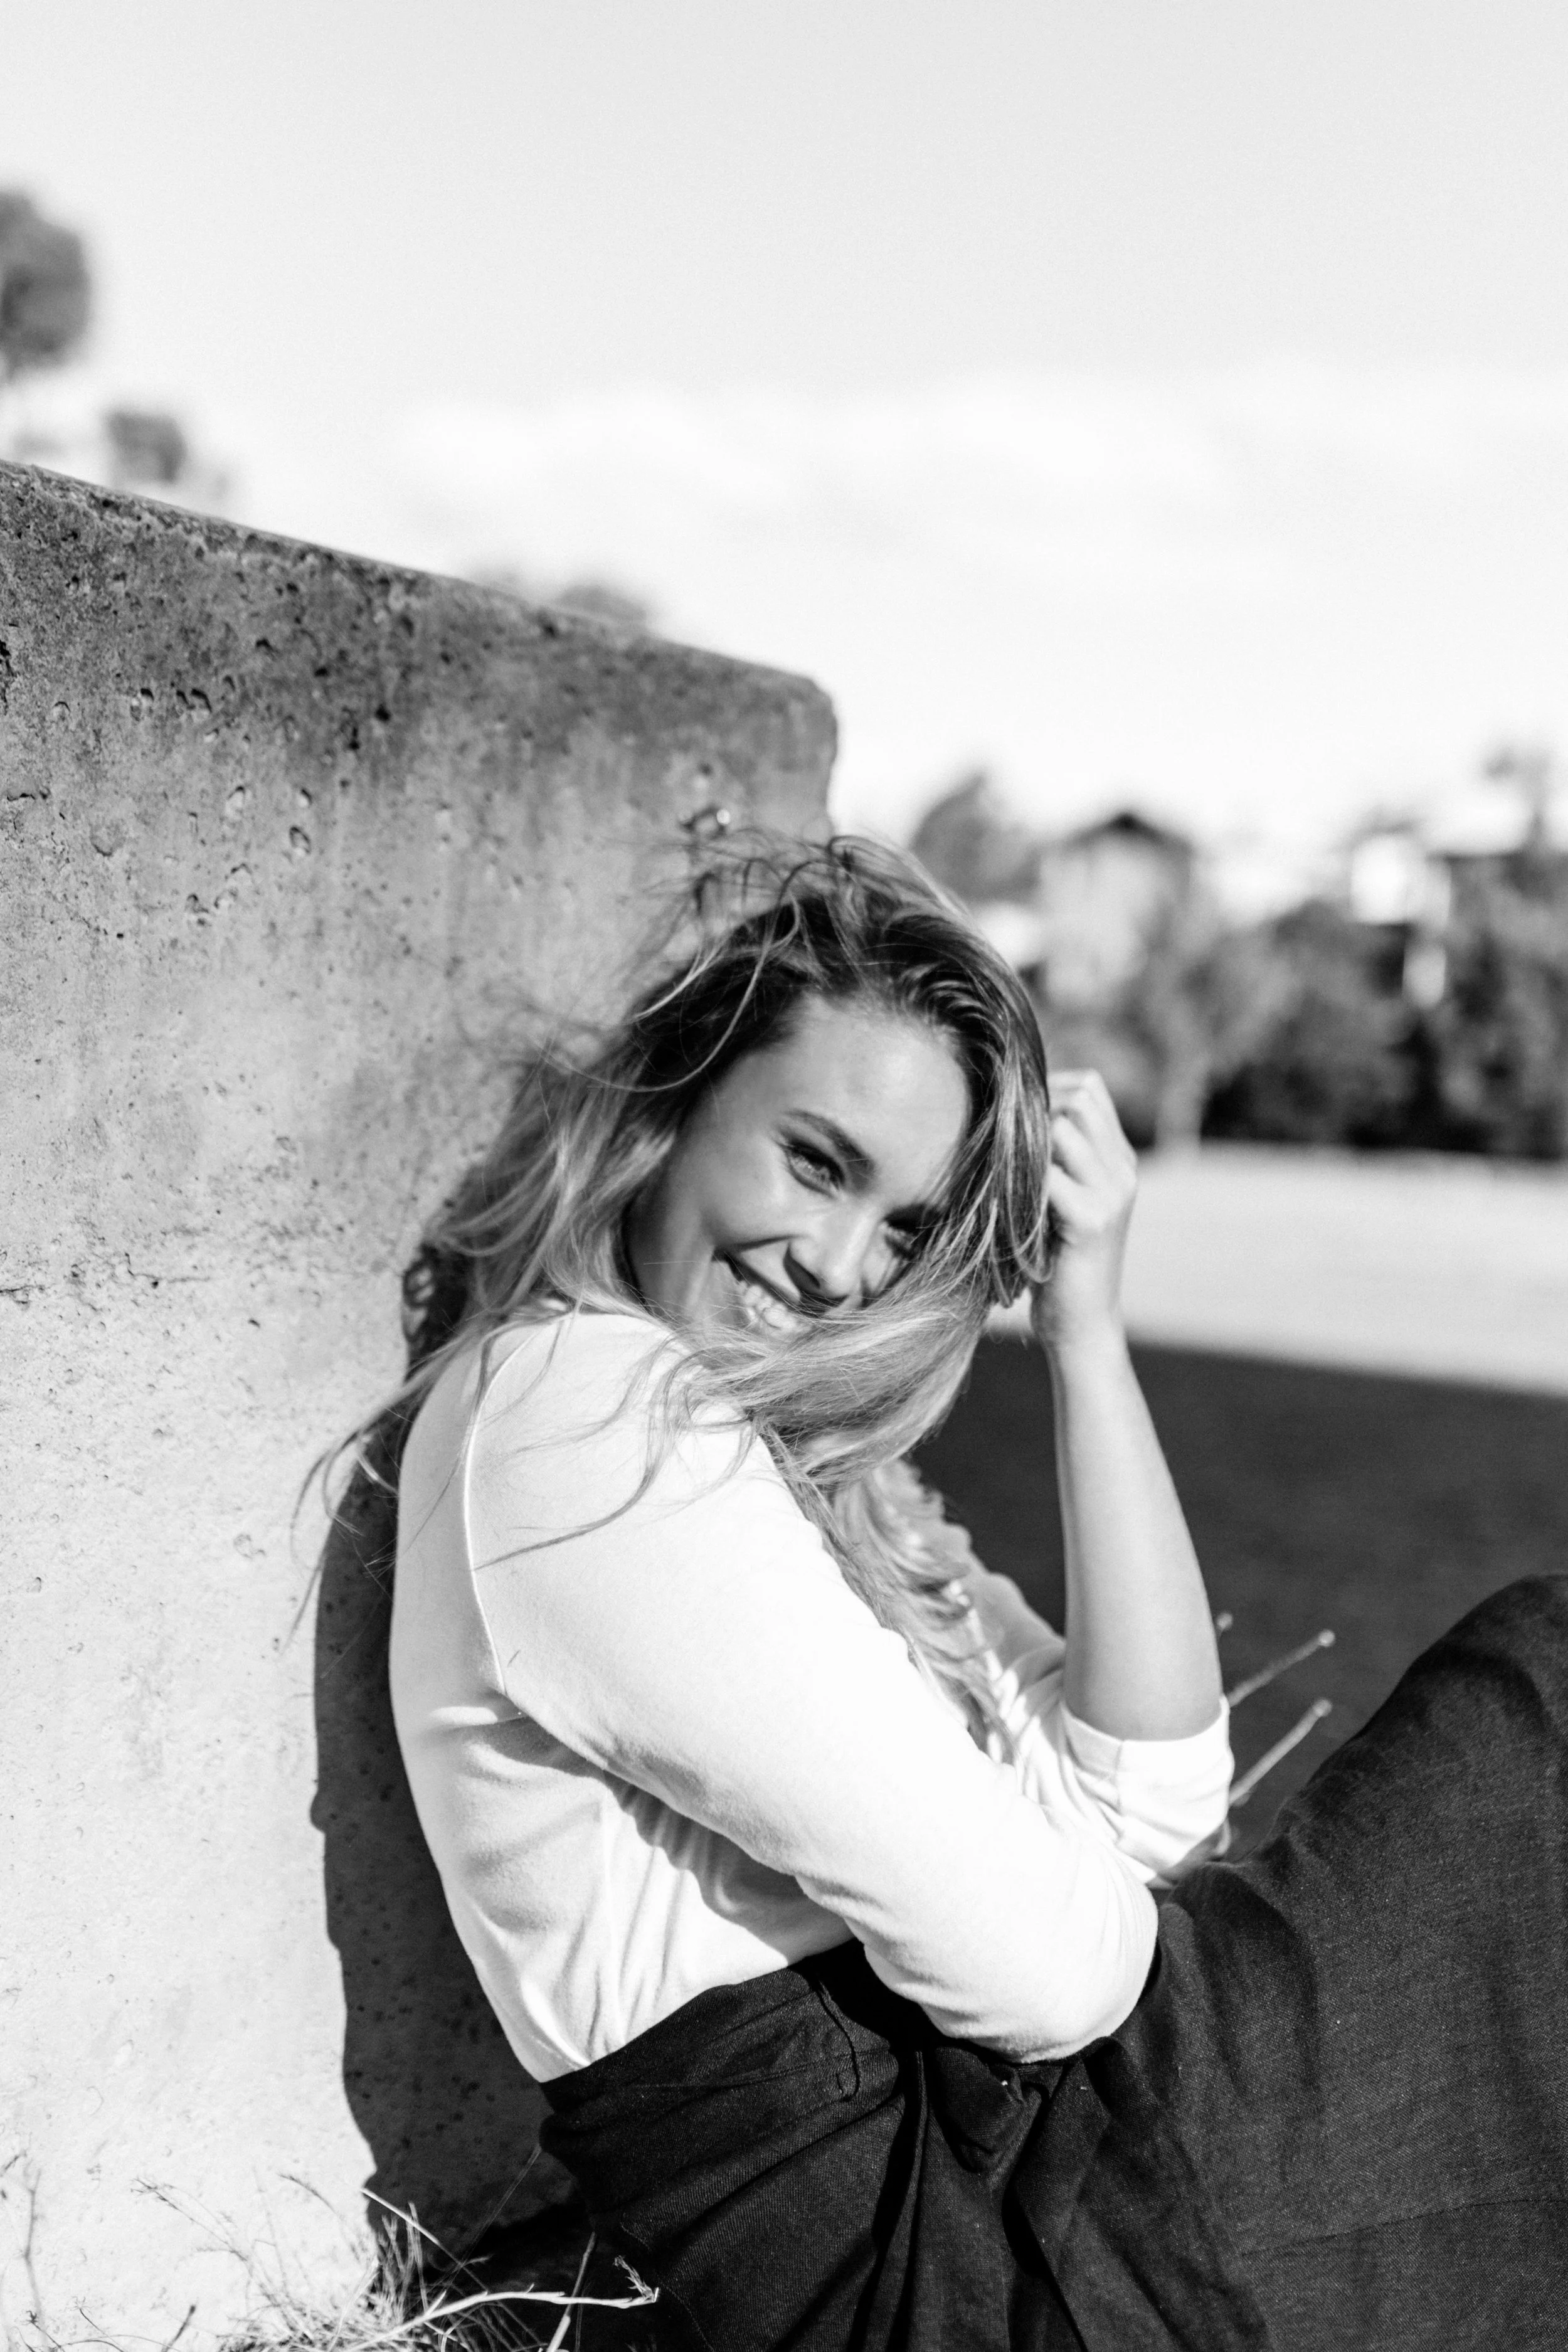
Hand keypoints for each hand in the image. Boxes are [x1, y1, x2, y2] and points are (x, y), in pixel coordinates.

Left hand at [1029, 1070, 1137, 1356]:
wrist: (1083, 1326)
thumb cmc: (1057, 1264)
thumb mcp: (1060, 1201)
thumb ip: (1052, 1161)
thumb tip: (1004, 1113)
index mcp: (1119, 1160)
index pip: (1089, 1088)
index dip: (1048, 1090)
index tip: (1012, 1121)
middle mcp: (1123, 1170)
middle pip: (1079, 1097)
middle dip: (1034, 1109)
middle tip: (1003, 1144)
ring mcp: (1112, 1193)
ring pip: (1062, 1126)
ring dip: (1024, 1142)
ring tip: (1002, 1172)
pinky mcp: (1092, 1220)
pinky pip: (1047, 1173)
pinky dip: (1019, 1180)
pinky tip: (1004, 1202)